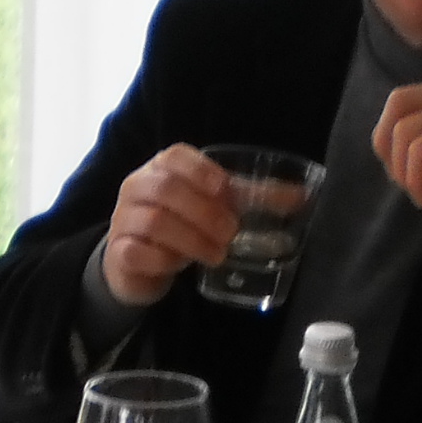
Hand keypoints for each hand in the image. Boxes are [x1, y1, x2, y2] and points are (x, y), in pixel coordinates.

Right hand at [98, 145, 239, 306]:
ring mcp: (123, 219)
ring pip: (153, 221)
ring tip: (217, 254)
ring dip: (191, 239)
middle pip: (166, 189)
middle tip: (231, 232)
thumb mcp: (213, 205)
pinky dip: (164, 260)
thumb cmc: (181, 223)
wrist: (138, 262)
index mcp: (160, 168)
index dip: (200, 170)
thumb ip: (253, 199)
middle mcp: (137, 187)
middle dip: (204, 212)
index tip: (225, 189)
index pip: (174, 156)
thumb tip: (302, 197)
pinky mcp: (118, 252)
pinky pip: (136, 252)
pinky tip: (181, 266)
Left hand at [372, 82, 421, 258]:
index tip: (418, 175)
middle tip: (420, 184)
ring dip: (407, 174)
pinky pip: (418, 150)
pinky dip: (418, 182)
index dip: (392, 142)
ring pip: (403, 130)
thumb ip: (410, 135)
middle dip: (394, 152)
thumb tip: (381, 129)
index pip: (401, 100)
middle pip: (398, 103)